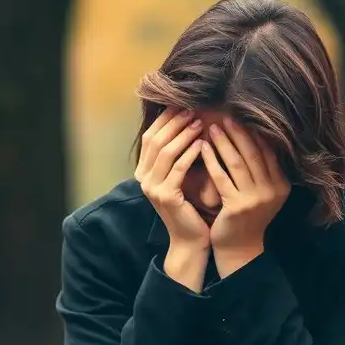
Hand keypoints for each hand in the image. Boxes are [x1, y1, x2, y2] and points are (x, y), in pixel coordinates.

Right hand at [135, 109, 209, 251]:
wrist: (191, 240)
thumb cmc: (190, 207)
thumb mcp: (180, 177)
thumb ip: (177, 154)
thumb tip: (187, 121)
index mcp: (144, 171)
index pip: (150, 137)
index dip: (165, 120)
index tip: (183, 105)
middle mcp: (143, 178)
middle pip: (155, 140)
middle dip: (174, 123)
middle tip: (193, 109)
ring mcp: (152, 188)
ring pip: (165, 151)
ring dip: (183, 134)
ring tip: (199, 122)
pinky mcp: (165, 196)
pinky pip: (178, 168)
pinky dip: (190, 153)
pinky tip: (202, 144)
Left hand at [200, 117, 290, 275]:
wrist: (239, 248)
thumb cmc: (247, 216)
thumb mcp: (262, 192)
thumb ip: (262, 169)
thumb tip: (254, 133)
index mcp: (281, 184)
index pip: (268, 151)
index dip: (254, 132)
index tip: (241, 115)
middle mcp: (271, 191)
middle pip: (253, 153)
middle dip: (238, 132)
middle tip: (225, 115)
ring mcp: (255, 199)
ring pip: (236, 163)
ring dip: (223, 142)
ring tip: (212, 127)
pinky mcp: (236, 207)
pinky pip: (221, 177)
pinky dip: (211, 160)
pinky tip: (203, 147)